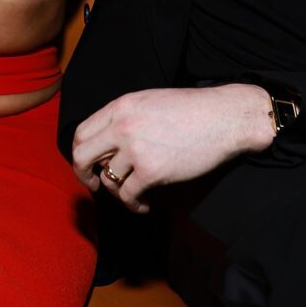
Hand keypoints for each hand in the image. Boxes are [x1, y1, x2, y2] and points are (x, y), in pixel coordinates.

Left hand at [72, 84, 274, 210]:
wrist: (224, 118)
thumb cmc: (191, 110)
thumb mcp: (149, 101)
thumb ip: (124, 118)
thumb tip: (106, 144)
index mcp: (120, 107)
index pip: (82, 132)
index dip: (81, 151)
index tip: (89, 164)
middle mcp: (122, 126)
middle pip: (82, 156)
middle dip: (84, 174)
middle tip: (94, 185)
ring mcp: (136, 149)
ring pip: (108, 179)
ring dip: (117, 191)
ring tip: (134, 193)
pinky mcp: (152, 171)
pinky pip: (129, 195)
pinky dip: (134, 204)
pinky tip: (145, 204)